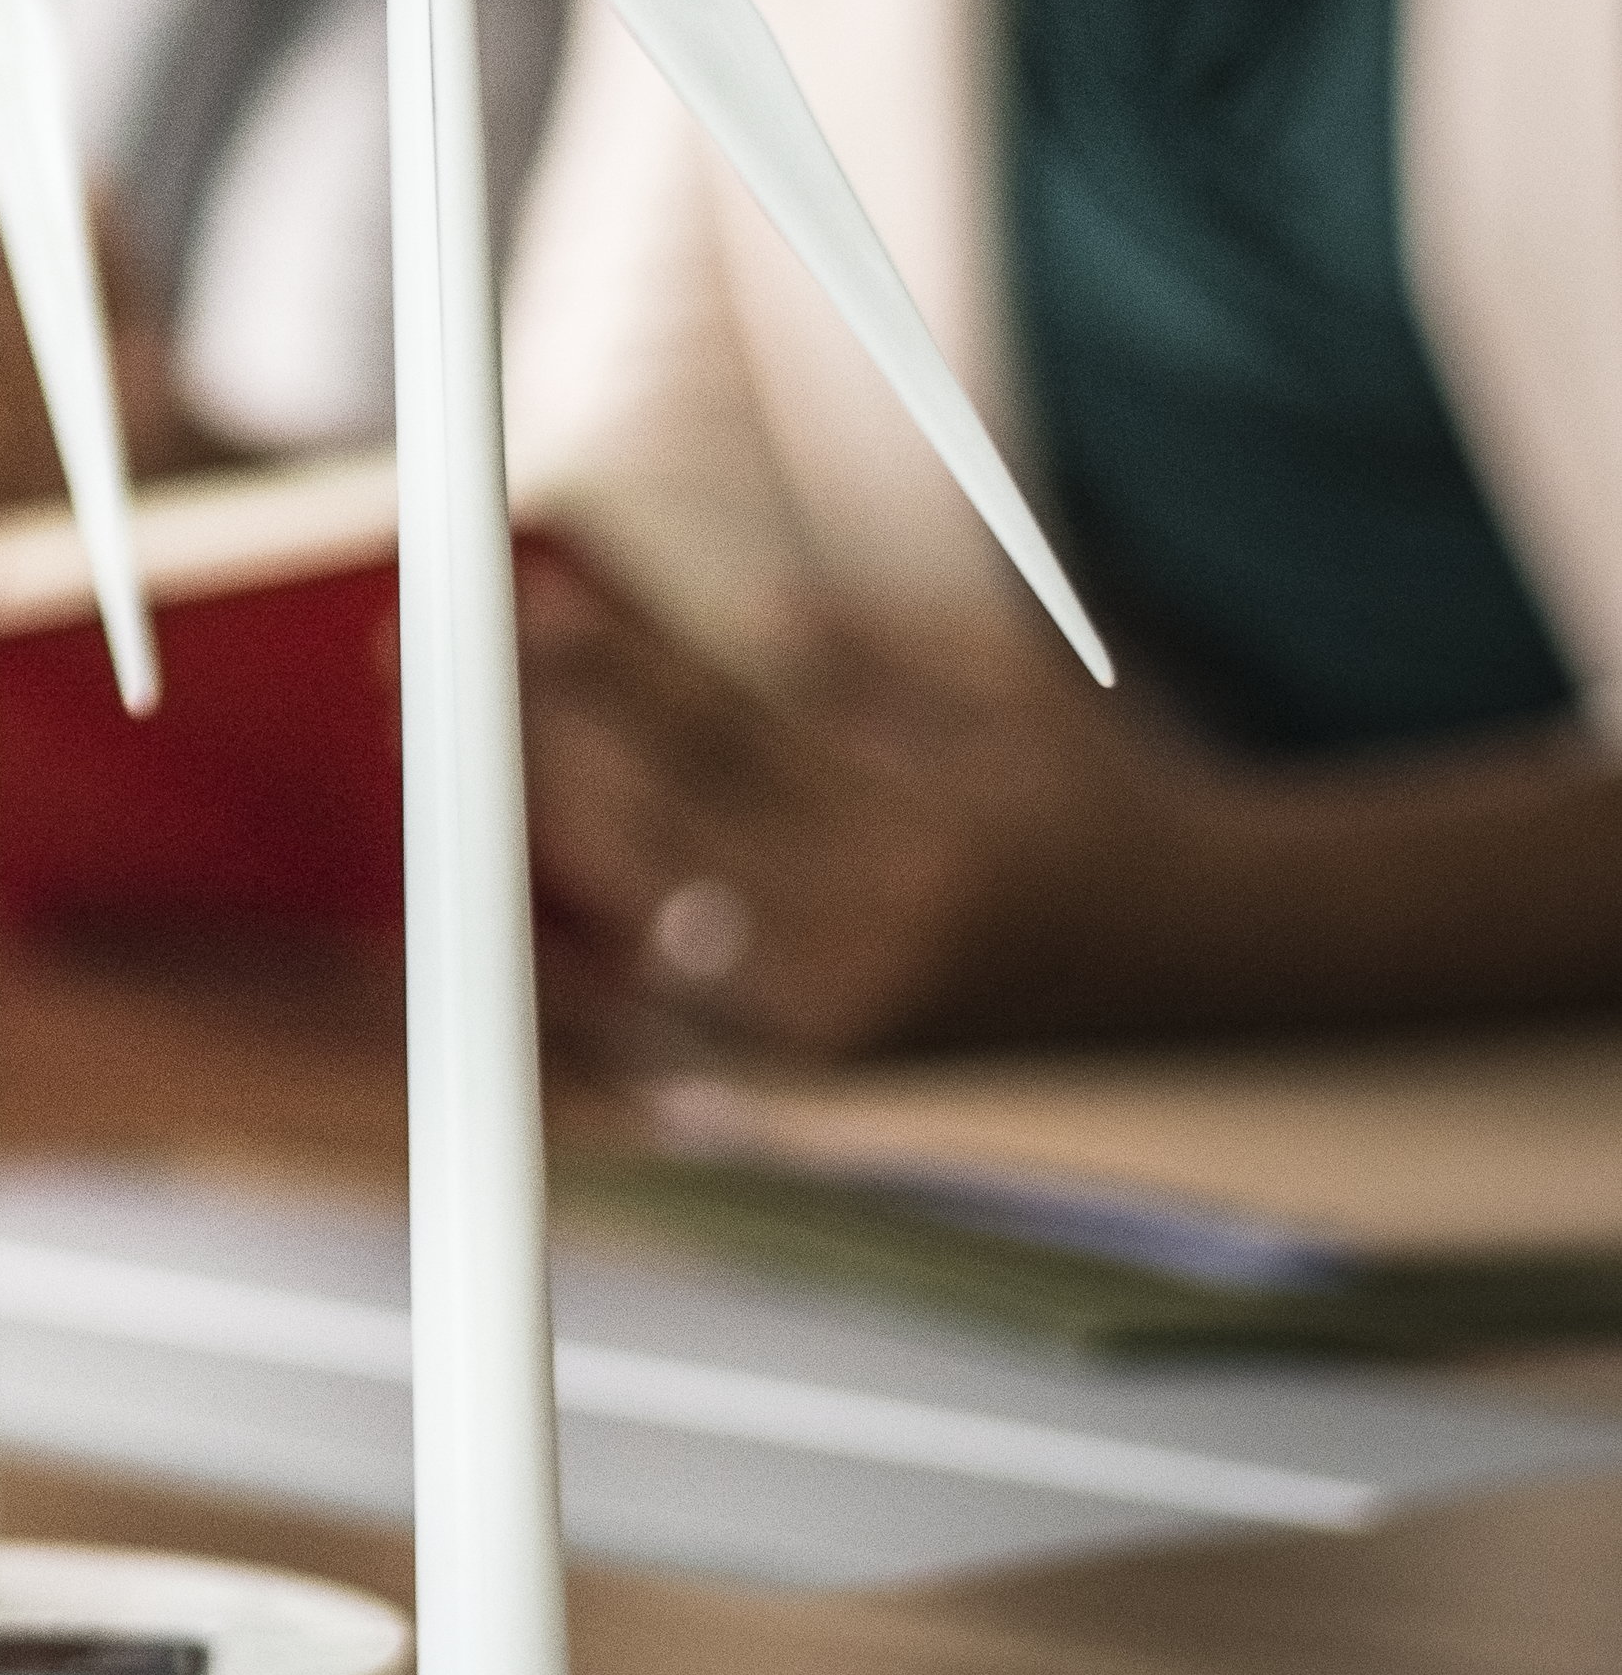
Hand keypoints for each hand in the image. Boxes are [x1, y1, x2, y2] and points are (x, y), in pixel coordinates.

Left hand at [516, 556, 1183, 1068]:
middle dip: (546, 735)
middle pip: (659, 819)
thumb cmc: (1112, 796)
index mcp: (925, 830)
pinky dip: (604, 942)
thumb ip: (872, 661)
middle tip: (449, 667)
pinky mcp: (838, 1064)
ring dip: (555, 823)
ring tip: (469, 750)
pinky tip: (520, 897)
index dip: (610, 667)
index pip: (723, 729)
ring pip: (649, 909)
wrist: (1224, 953)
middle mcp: (882, 935)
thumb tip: (754, 611)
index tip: (529, 610)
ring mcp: (853, 1013)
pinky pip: (686, 999)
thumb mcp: (1011, 695)